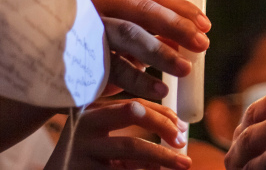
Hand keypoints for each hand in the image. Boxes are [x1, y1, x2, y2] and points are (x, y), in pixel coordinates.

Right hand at [44, 98, 190, 169]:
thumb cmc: (85, 165)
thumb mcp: (106, 147)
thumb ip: (133, 138)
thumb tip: (177, 134)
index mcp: (92, 111)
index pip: (134, 103)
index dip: (162, 112)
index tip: (182, 126)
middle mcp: (85, 123)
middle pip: (132, 111)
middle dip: (162, 124)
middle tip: (182, 141)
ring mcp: (81, 147)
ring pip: (131, 145)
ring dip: (163, 155)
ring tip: (184, 164)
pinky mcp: (83, 169)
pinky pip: (122, 169)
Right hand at [87, 0, 210, 100]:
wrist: (49, 66)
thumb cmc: (96, 44)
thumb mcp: (126, 31)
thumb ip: (153, 29)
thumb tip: (193, 34)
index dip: (182, 9)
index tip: (206, 25)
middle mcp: (99, 4)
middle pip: (145, 12)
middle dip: (177, 28)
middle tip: (203, 45)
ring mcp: (88, 27)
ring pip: (130, 36)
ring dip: (161, 53)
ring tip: (186, 69)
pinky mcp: (81, 54)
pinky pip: (114, 66)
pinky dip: (140, 80)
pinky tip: (160, 90)